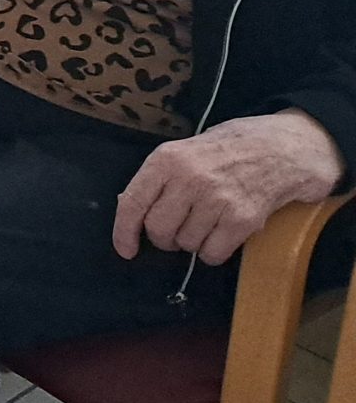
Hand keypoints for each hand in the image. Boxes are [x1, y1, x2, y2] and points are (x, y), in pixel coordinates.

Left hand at [113, 111, 345, 265]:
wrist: (280, 149)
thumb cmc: (227, 149)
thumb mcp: (184, 150)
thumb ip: (159, 177)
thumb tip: (129, 206)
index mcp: (167, 159)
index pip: (133, 202)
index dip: (123, 231)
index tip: (125, 250)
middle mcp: (189, 179)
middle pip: (158, 229)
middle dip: (163, 237)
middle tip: (176, 230)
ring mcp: (217, 200)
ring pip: (186, 244)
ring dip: (192, 242)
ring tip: (206, 222)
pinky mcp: (243, 220)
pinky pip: (213, 253)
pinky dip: (213, 252)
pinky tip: (221, 234)